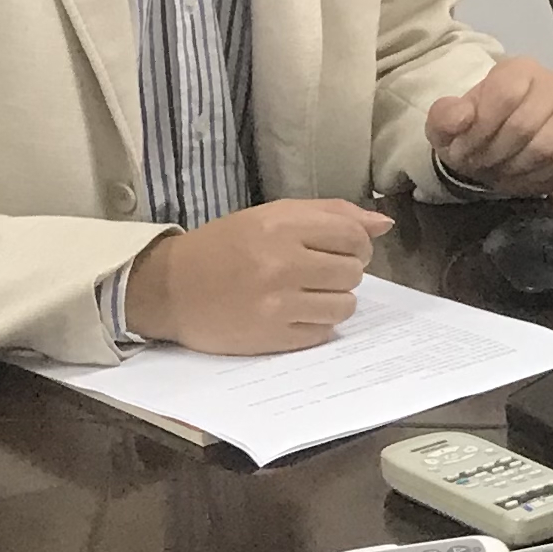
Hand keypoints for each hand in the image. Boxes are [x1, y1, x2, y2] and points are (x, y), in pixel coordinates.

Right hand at [125, 199, 391, 354]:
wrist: (169, 289)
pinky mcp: (272, 338)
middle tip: (317, 272)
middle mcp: (281, 264)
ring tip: (306, 293)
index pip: (354, 236)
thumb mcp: (271, 215)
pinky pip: (323, 332)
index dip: (357, 244)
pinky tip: (292, 312)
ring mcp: (277, 304)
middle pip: (353, 272)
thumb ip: (331, 214)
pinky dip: (315, 324)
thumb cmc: (225, 247)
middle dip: (343, 272)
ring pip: (344, 306)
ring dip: (333, 300)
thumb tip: (383, 224)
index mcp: (281, 227)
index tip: (341, 249)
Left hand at [428, 56, 552, 195]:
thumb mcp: (446, 123)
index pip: (505, 94)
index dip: (481, 128)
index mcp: (519, 69)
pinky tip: (522, 177)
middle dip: (495, 154)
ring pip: (546, 148)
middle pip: (525, 125)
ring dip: (515, 169)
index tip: (462, 150)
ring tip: (498, 173)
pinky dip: (539, 178)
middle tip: (479, 166)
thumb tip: (462, 118)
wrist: (498, 142)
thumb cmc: (474, 129)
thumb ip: (445, 116)